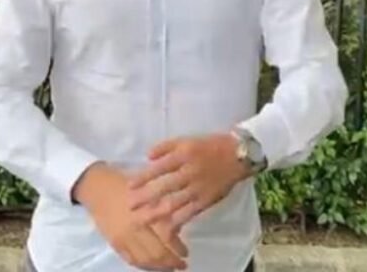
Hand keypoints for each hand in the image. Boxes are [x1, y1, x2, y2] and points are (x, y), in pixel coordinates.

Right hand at [73, 162, 188, 270]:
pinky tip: (151, 266)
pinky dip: (143, 265)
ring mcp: (122, 237)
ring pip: (144, 260)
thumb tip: (178, 228)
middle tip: (182, 265)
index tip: (186, 253)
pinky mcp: (114, 242)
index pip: (166, 237)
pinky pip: (130, 260)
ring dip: (158, 267)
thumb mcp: (148, 191)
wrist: (96, 187)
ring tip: (169, 268)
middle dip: (171, 262)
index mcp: (144, 212)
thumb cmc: (125, 184)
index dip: (178, 248)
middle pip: (156, 253)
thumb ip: (163, 209)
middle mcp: (134, 228)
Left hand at [127, 133, 250, 229]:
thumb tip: (147, 156)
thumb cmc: (209, 146)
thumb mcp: (187, 140)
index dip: (143, 178)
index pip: (158, 168)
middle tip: (130, 206)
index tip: (129, 187)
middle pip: (163, 188)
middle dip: (145, 198)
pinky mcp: (206, 200)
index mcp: (183, 155)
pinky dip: (177, 220)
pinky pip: (189, 213)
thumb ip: (166, 147)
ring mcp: (198, 188)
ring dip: (157, 212)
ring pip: (174, 203)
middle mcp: (189, 172)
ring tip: (143, 219)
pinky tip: (166, 227)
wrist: (238, 155)